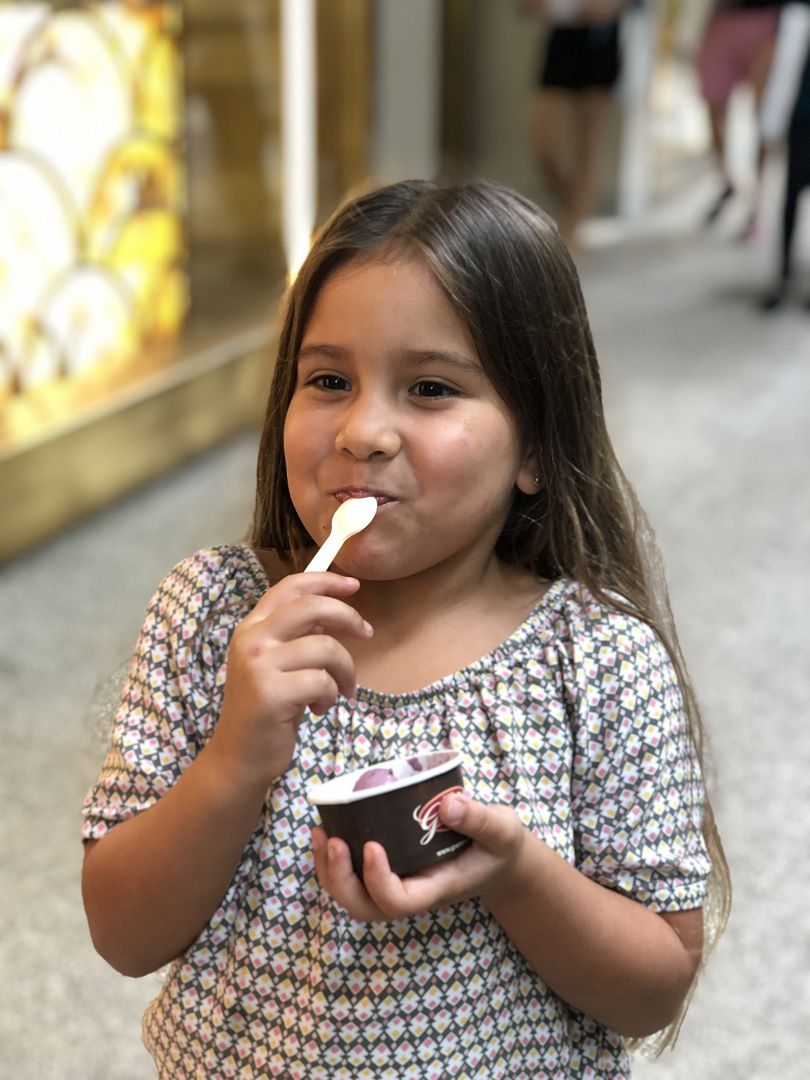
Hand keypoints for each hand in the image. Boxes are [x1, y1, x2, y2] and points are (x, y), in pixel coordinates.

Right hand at [208, 572, 372, 791]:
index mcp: (252, 627)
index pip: (290, 587)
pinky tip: (318, 709)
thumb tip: (334, 613)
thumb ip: (298, 636)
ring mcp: (258, 666)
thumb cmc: (267, 708)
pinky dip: (331, 696)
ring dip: (345, 671)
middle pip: (311, 607)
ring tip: (340, 690)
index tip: (354, 584)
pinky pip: (322, 682)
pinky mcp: (270, 693)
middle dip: (348, 617)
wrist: (239, 756)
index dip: (325, 581)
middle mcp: (251, 640)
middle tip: (366, 633)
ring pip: (325, 648)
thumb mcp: (278, 663)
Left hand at [311, 793, 529, 920]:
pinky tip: (324, 830)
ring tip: (319, 833)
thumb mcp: (501, 829)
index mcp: (436, 888)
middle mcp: (411, 891)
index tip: (372, 845)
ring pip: (352, 896)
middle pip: (365, 907)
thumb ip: (480, 819)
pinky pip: (352, 875)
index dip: (378, 880)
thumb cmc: (499, 845)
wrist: (498, 858)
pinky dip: (332, 859)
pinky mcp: (389, 867)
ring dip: (329, 870)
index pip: (399, 901)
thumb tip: (449, 804)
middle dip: (341, 879)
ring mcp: (398, 882)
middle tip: (332, 840)